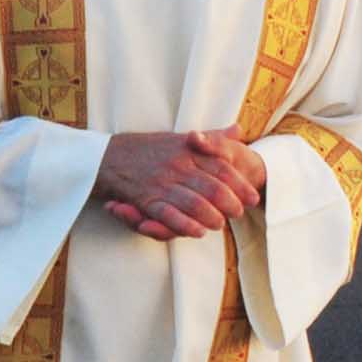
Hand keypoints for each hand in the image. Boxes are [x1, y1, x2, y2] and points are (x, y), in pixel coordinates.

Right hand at [97, 129, 265, 240]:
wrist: (108, 156)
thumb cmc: (149, 148)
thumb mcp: (181, 138)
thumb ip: (210, 138)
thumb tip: (237, 130)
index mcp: (188, 150)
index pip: (222, 168)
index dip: (240, 184)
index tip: (253, 196)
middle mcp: (177, 165)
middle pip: (213, 187)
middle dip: (230, 203)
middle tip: (240, 213)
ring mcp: (161, 182)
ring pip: (194, 202)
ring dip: (211, 216)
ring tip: (221, 224)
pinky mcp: (145, 199)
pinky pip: (169, 214)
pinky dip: (185, 225)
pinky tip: (198, 231)